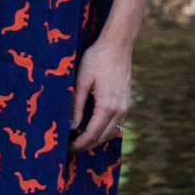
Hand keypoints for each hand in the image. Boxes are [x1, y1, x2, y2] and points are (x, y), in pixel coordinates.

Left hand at [70, 35, 132, 150]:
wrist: (117, 46)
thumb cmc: (96, 59)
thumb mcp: (81, 81)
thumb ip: (77, 105)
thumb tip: (71, 126)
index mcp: (107, 106)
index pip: (91, 134)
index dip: (79, 143)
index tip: (67, 148)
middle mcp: (119, 110)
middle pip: (102, 137)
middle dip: (87, 145)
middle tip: (71, 148)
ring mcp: (125, 107)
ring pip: (112, 133)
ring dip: (97, 139)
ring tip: (81, 140)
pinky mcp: (126, 102)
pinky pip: (118, 124)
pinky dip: (106, 131)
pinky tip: (95, 129)